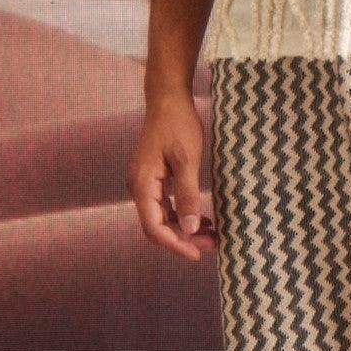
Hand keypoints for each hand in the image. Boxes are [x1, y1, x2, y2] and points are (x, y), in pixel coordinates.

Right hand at [127, 90, 217, 261]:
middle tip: (210, 245)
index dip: (175, 244)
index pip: (154, 227)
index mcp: (142, 184)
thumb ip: (187, 194)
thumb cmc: (177, 124)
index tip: (197, 253)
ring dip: (183, 228)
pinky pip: (164, 204)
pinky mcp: (153, 177)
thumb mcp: (187, 159)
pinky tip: (200, 218)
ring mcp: (145, 182)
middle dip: (182, 239)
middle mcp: (139, 187)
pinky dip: (181, 214)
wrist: (168, 97)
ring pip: (161, 217)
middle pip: (157, 225)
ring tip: (210, 235)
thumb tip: (189, 227)